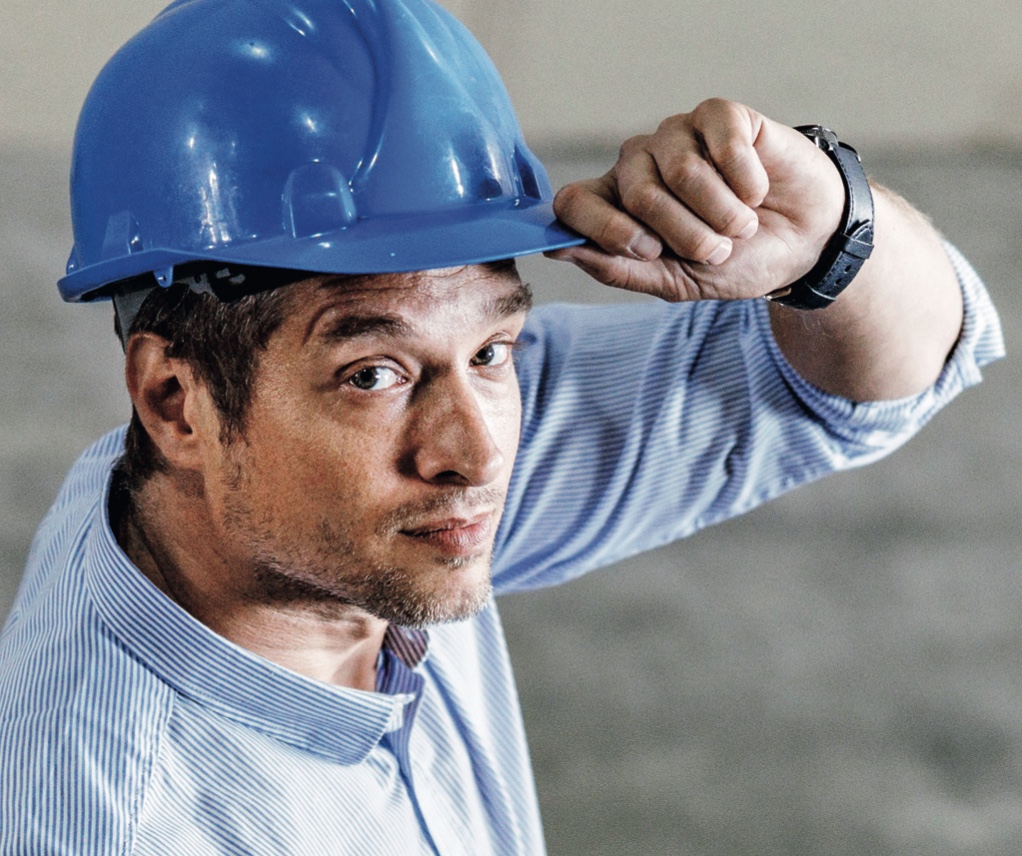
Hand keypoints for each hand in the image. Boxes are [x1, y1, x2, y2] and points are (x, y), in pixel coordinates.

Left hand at [546, 99, 845, 301]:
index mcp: (616, 204)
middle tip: (717, 248)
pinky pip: (724, 145)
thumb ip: (615, 267)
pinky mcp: (719, 115)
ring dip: (723, 214)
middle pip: (636, 193)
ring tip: (742, 223)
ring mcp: (677, 134)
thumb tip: (554, 246)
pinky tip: (757, 190)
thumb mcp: (674, 281)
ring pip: (682, 171)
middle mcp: (638, 163)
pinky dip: (748, 183)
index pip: (573, 202)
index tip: (651, 252)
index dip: (610, 231)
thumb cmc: (735, 262)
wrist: (803, 245)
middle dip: (686, 235)